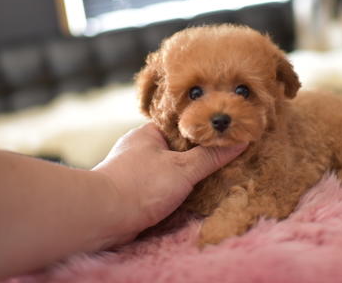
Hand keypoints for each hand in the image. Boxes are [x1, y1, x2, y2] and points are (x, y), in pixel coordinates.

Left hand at [92, 123, 246, 246]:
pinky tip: (194, 195)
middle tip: (225, 155)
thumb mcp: (183, 168)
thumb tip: (240, 141)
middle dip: (198, 154)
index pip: (181, 124)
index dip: (203, 128)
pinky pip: (163, 186)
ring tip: (216, 175)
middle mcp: (141, 150)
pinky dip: (177, 190)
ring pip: (170, 169)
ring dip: (188, 175)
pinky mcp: (135, 193)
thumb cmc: (140, 185)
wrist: (102, 217)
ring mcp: (136, 171)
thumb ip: (210, 156)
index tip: (223, 131)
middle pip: (177, 148)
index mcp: (149, 133)